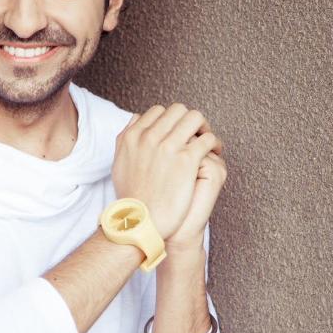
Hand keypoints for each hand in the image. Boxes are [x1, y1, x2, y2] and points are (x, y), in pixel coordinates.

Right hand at [111, 103, 221, 240]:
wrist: (141, 222)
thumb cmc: (132, 198)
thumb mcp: (119, 162)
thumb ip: (125, 138)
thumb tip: (135, 120)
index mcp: (133, 136)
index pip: (158, 111)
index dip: (171, 119)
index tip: (179, 131)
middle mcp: (150, 137)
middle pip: (178, 110)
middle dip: (189, 120)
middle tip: (196, 133)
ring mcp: (169, 146)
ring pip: (195, 118)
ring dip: (204, 127)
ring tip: (207, 141)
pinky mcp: (187, 160)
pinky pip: (207, 139)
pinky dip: (214, 143)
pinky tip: (214, 153)